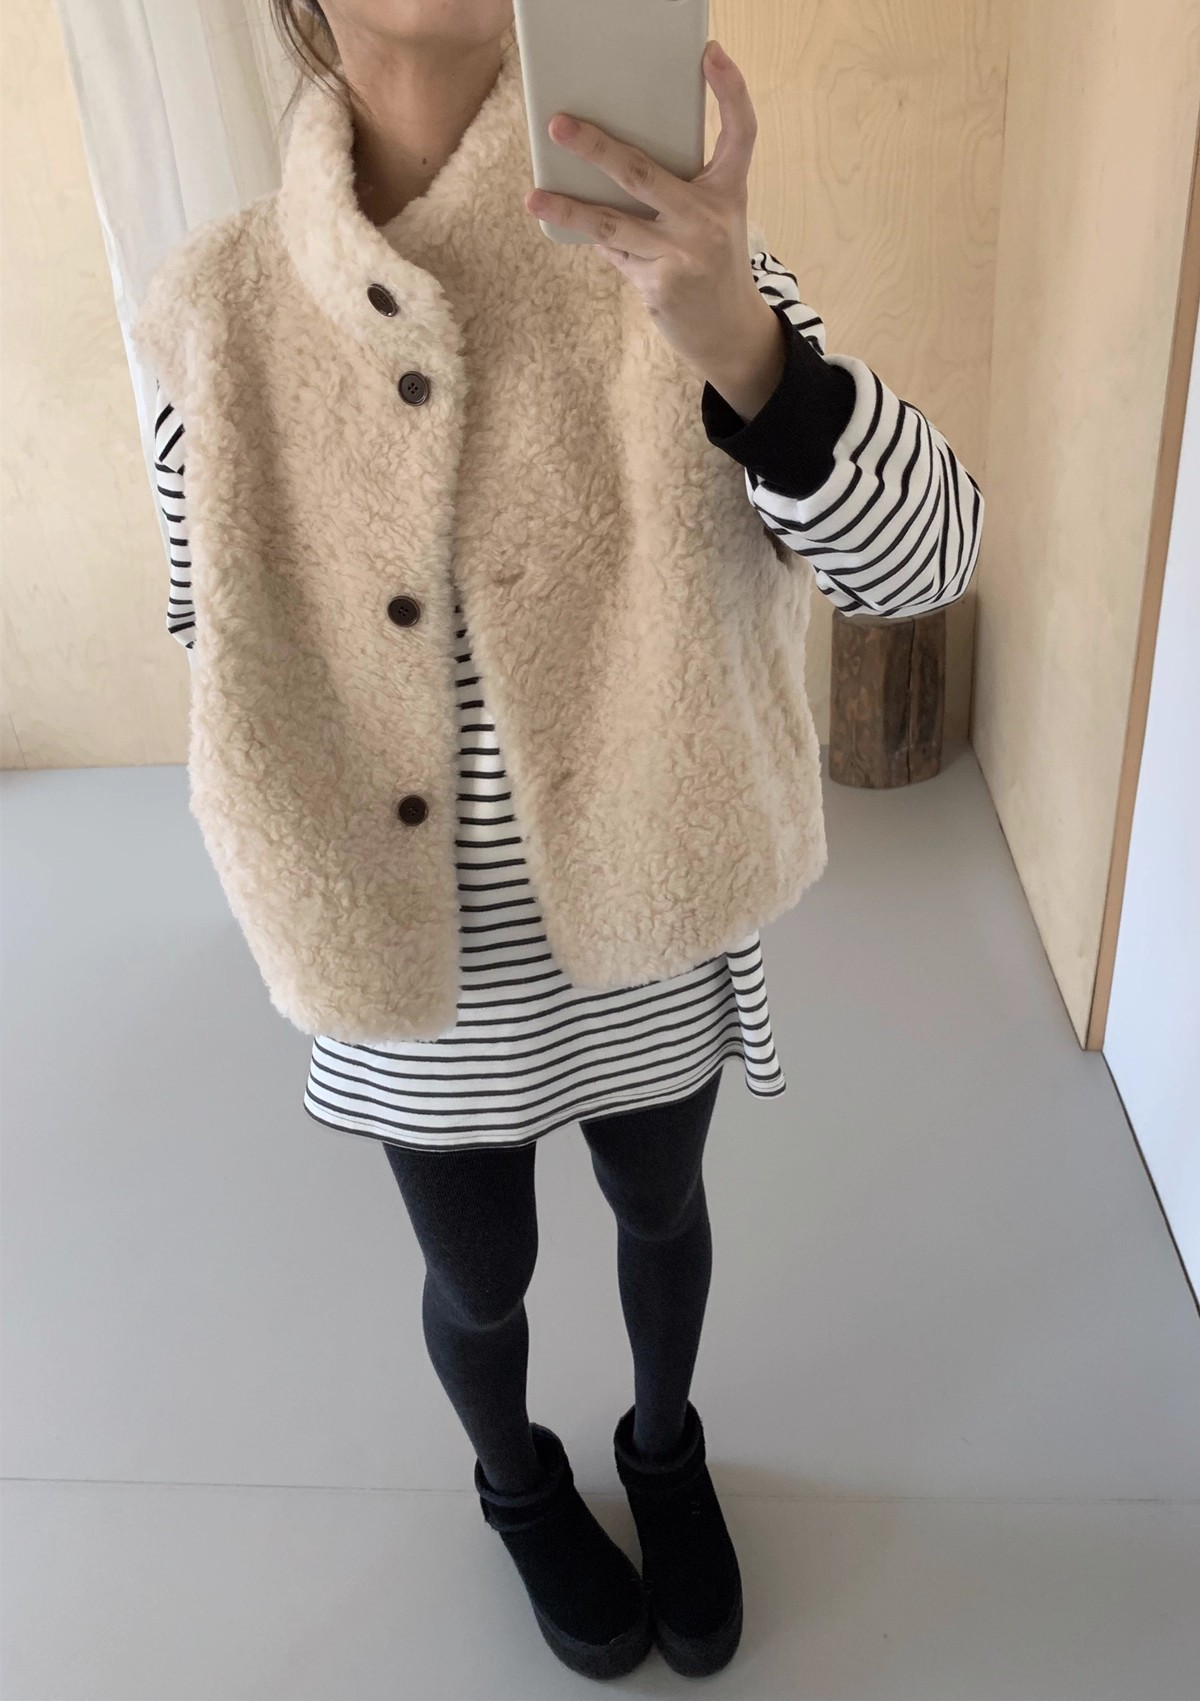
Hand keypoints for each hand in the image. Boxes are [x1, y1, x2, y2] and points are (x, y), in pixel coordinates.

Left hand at [524, 38, 786, 417]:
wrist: (729, 331)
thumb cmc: (711, 263)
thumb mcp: (711, 219)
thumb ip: (676, 192)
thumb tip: (606, 166)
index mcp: (728, 191)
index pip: (741, 131)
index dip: (730, 90)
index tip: (711, 53)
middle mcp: (709, 218)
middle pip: (642, 172)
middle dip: (595, 149)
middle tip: (559, 126)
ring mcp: (683, 253)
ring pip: (611, 222)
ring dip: (568, 208)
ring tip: (535, 197)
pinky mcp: (660, 284)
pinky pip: (614, 252)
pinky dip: (597, 240)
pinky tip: (579, 229)